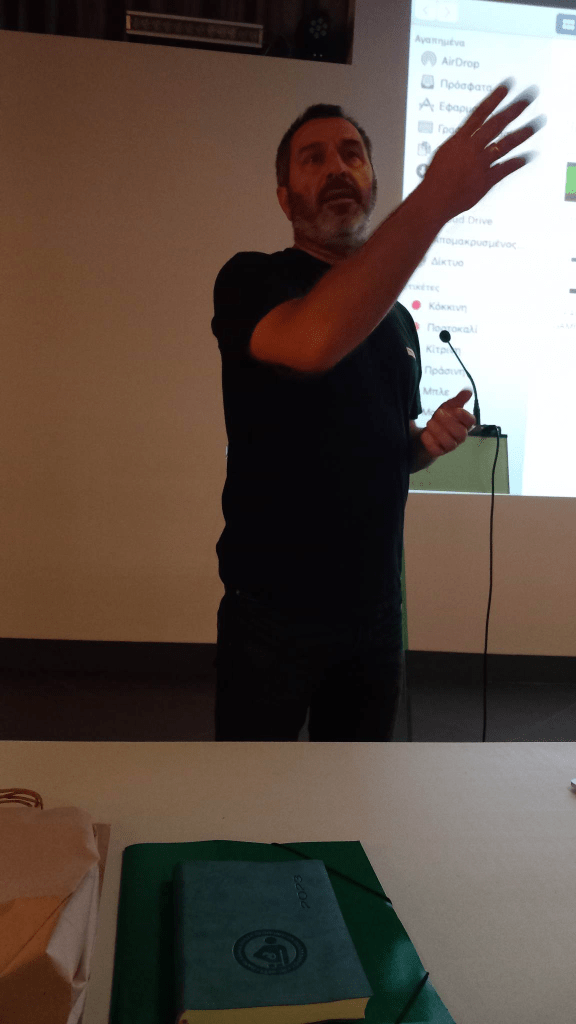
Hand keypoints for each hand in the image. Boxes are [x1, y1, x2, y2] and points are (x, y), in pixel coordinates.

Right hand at [419, 79, 545, 221]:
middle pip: (496, 124)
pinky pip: (504, 170)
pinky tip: (526, 157)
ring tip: (536, 124)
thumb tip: (467, 138)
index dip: (494, 98)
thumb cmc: (433, 180)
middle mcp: (471, 149)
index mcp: (459, 140)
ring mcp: (480, 165)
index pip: (479, 113)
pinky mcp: (485, 182)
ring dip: (522, 133)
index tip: (507, 86)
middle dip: (514, 109)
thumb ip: (459, 145)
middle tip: (528, 97)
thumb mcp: (443, 155)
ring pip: (504, 145)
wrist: (433, 201)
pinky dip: (515, 163)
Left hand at [420, 389, 476, 457]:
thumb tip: (468, 391)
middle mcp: (460, 437)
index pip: (471, 422)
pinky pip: (436, 450)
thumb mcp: (448, 407)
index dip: (463, 415)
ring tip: (429, 423)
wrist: (427, 432)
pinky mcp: (438, 452)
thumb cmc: (441, 419)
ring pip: (450, 443)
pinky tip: (425, 434)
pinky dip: (430, 441)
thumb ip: (458, 400)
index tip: (454, 409)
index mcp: (464, 425)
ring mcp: (450, 446)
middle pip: (461, 433)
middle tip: (437, 414)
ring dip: (438, 431)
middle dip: (448, 422)